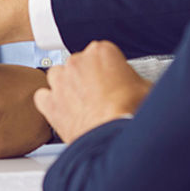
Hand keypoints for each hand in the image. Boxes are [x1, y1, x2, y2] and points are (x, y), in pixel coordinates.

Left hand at [32, 41, 150, 143]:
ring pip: (57, 75)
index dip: (108, 68)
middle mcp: (77, 62)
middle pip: (79, 63)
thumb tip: (141, 86)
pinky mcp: (50, 103)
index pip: (102, 52)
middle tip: (101, 95)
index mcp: (101, 52)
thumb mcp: (146, 89)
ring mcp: (61, 81)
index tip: (112, 79)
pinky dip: (50, 103)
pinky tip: (63, 111)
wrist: (113, 138)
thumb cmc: (129, 114)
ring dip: (66, 86)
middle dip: (88, 77)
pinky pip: (43, 97)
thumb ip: (136, 79)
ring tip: (81, 102)